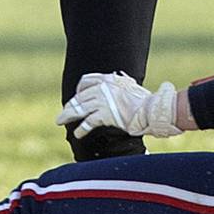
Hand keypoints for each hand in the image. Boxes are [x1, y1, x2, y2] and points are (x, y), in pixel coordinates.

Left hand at [56, 71, 182, 138]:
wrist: (152, 109)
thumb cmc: (145, 101)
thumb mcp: (130, 87)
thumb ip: (120, 86)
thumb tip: (118, 82)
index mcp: (109, 79)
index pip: (86, 81)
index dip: (79, 90)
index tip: (77, 98)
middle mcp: (103, 87)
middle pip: (79, 96)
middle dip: (69, 105)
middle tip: (62, 114)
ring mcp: (103, 100)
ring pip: (79, 108)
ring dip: (68, 115)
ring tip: (60, 122)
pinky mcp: (105, 114)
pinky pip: (88, 122)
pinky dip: (81, 129)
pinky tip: (78, 134)